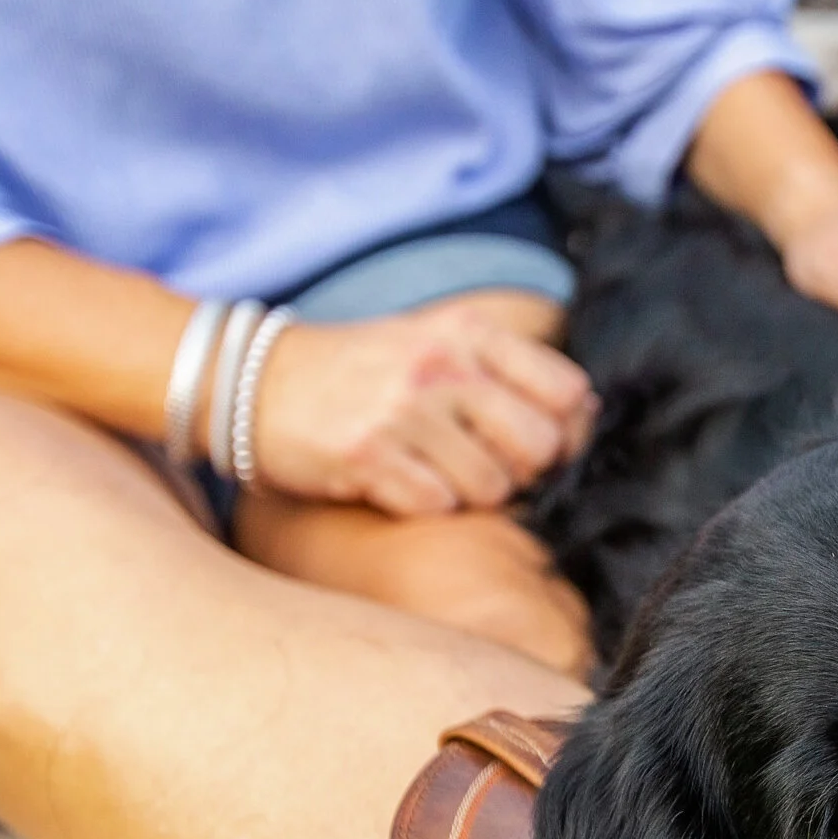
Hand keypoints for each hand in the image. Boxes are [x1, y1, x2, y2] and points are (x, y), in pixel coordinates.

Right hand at [251, 298, 596, 515]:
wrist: (252, 380)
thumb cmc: (361, 372)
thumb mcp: (437, 343)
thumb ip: (508, 372)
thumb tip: (585, 411)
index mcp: (469, 333)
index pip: (568, 391)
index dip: (567, 431)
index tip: (539, 445)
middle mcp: (442, 366)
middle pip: (540, 446)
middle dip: (522, 471)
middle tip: (483, 465)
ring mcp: (403, 410)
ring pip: (493, 486)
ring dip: (469, 493)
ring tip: (431, 469)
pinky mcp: (366, 454)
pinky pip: (437, 505)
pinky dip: (425, 504)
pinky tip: (398, 481)